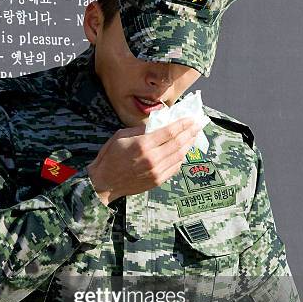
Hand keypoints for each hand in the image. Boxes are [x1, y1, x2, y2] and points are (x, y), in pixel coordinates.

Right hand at [86, 118, 200, 204]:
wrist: (104, 183)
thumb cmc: (110, 158)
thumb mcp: (120, 136)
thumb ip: (140, 130)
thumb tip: (157, 124)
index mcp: (142, 144)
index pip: (169, 132)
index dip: (182, 124)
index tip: (190, 118)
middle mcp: (152, 158)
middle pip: (178, 143)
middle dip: (190, 132)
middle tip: (197, 124)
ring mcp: (156, 171)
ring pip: (179, 155)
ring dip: (188, 144)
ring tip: (193, 136)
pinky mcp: (157, 181)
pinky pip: (175, 167)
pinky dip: (181, 158)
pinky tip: (184, 151)